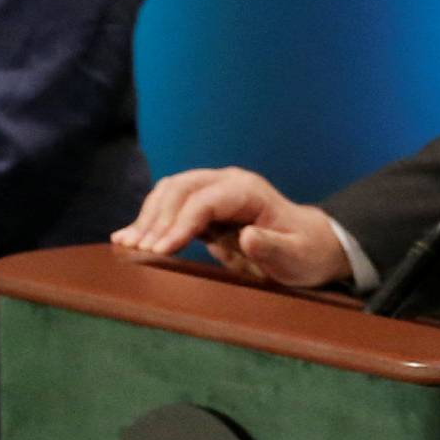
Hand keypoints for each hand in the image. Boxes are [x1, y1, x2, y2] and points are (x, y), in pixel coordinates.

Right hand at [112, 168, 351, 289]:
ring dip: (147, 218)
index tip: (160, 250)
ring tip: (127, 245)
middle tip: (138, 250)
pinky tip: (127, 238)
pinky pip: (169, 206)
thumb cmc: (305, 252)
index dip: (180, 223)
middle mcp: (227, 183)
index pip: (205, 201)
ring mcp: (213, 190)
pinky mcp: (203, 206)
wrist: (311, 245)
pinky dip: (149, 221)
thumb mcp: (296, 256)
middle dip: (156, 219)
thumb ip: (273, 248)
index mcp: (248, 191)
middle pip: (180, 189)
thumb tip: (248, 236)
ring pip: (169, 193)